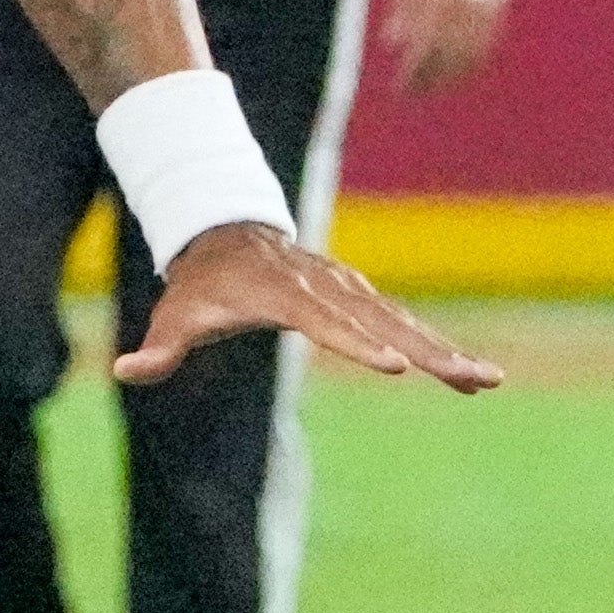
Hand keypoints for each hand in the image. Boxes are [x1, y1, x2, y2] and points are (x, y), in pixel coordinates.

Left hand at [119, 221, 502, 392]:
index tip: (394, 368)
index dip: (359, 346)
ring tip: (488, 380)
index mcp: (288, 297)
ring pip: (405, 324)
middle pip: (385, 325)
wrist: (227, 232)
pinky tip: (470, 374)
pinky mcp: (362, 296)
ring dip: (447, 353)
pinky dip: (438, 346)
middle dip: (430, 353)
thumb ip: (159, 347)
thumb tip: (125, 369)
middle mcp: (329, 290)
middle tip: (472, 378)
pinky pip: (405, 323)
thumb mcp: (176, 313)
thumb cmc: (201, 283)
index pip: (328, 326)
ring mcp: (351, 291)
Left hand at [383, 0, 509, 92]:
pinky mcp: (497, 0)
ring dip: (455, 73)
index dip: (411, 78)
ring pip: (472, 55)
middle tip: (417, 91)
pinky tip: (461, 62)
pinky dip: (474, 54)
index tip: (400, 89)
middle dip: (432, 80)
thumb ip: (400, 12)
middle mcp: (460, 9)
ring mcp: (482, 6)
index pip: (422, 57)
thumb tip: (393, 43)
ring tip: (440, 83)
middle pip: (448, 62)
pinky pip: (487, 38)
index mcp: (433, 5)